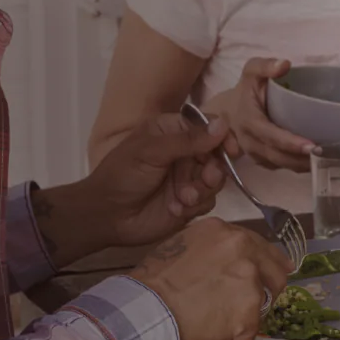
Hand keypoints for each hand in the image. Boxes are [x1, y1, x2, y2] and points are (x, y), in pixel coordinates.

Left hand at [86, 112, 229, 246]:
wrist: (107, 215)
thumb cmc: (123, 175)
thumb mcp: (152, 151)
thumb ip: (188, 140)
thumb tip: (223, 124)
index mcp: (172, 131)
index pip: (207, 127)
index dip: (222, 136)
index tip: (231, 150)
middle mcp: (183, 152)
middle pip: (216, 155)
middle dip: (214, 168)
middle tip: (206, 179)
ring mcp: (188, 178)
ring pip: (216, 179)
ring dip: (203, 189)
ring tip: (184, 198)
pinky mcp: (189, 202)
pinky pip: (208, 200)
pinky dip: (195, 205)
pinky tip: (176, 208)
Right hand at [130, 217, 293, 339]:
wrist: (147, 308)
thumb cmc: (154, 280)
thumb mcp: (183, 244)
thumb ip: (213, 248)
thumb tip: (225, 261)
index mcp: (227, 233)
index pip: (259, 246)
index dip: (269, 261)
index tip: (280, 269)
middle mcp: (245, 253)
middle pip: (275, 273)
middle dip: (269, 288)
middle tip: (251, 303)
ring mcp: (251, 284)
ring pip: (260, 304)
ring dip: (243, 314)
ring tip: (213, 319)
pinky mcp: (250, 314)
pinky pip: (248, 331)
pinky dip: (233, 337)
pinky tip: (210, 333)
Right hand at [205, 57, 315, 170]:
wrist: (226, 110)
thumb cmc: (245, 89)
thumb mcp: (251, 71)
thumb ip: (265, 66)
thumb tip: (285, 64)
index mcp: (248, 121)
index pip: (269, 135)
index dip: (289, 143)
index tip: (311, 146)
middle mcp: (249, 142)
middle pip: (276, 156)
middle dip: (300, 159)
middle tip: (326, 155)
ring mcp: (254, 154)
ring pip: (279, 165)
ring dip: (301, 166)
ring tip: (326, 160)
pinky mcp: (261, 160)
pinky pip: (279, 167)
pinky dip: (297, 166)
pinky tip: (315, 162)